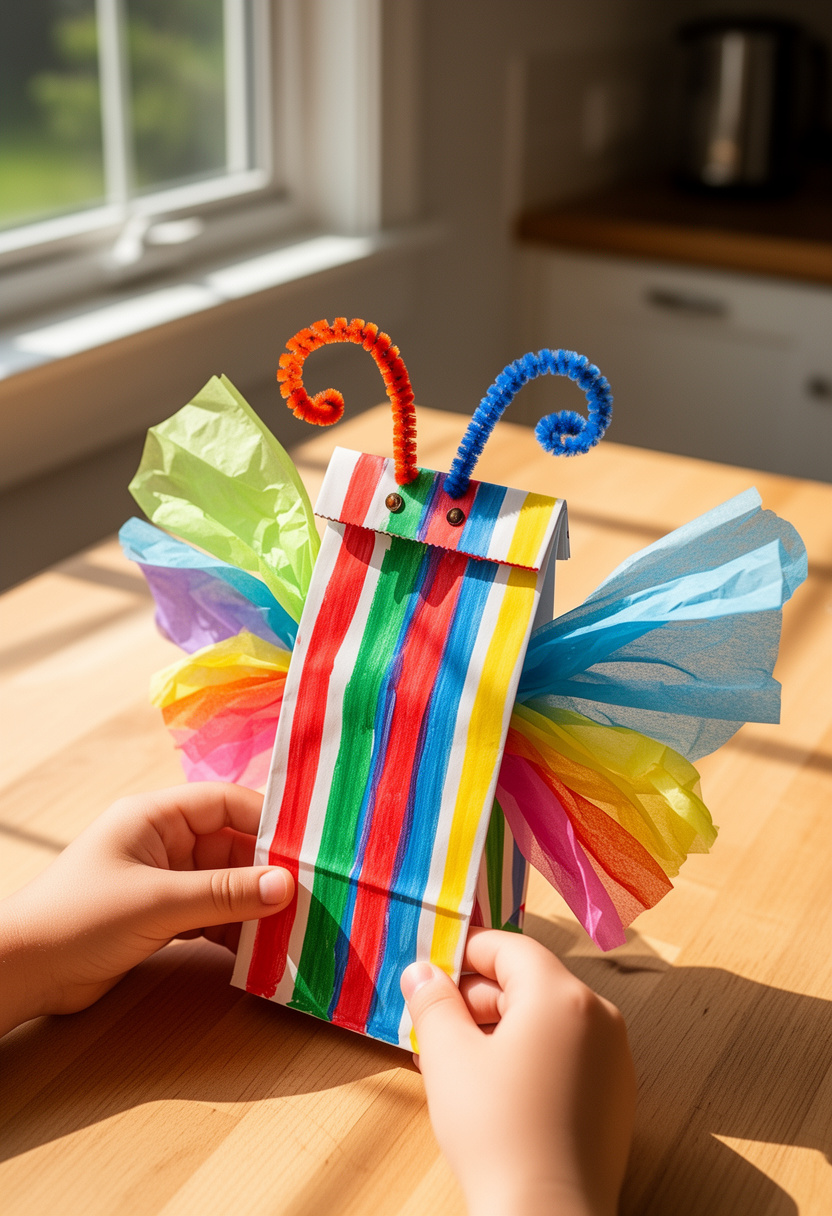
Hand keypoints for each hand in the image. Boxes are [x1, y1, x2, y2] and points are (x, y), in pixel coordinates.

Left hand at [0, 784, 292, 1036]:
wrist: (22, 973)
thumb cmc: (77, 919)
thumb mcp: (157, 903)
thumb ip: (223, 895)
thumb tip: (285, 886)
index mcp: (156, 817)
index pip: (225, 804)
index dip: (267, 821)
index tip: (307, 847)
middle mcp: (163, 842)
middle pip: (231, 847)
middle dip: (266, 872)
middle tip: (310, 895)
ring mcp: (162, 881)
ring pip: (224, 885)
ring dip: (252, 905)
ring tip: (292, 925)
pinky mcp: (160, 917)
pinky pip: (210, 915)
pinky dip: (232, 929)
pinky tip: (257, 949)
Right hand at [401, 929, 634, 1215]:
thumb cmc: (497, 1133)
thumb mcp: (449, 1057)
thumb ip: (433, 1002)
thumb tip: (423, 970)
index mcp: (561, 995)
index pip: (510, 947)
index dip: (467, 952)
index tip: (433, 970)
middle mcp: (598, 1016)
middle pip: (531, 983)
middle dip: (479, 996)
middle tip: (435, 1023)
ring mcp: (614, 1058)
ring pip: (548, 1020)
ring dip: (501, 1028)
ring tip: (456, 1060)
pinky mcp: (616, 1097)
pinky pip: (568, 1054)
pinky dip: (531, 1056)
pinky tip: (494, 1088)